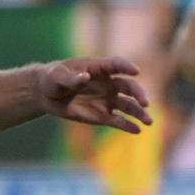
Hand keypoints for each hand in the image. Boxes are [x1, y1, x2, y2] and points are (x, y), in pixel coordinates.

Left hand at [35, 57, 152, 132]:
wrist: (46, 94)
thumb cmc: (53, 78)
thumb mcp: (57, 76)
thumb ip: (71, 78)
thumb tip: (85, 77)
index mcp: (98, 68)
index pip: (117, 65)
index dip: (126, 67)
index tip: (135, 71)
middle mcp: (108, 83)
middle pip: (128, 86)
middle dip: (138, 94)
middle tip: (145, 103)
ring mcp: (107, 99)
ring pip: (128, 105)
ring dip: (139, 112)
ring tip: (149, 121)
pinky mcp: (102, 115)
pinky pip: (117, 120)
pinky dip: (127, 125)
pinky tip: (137, 130)